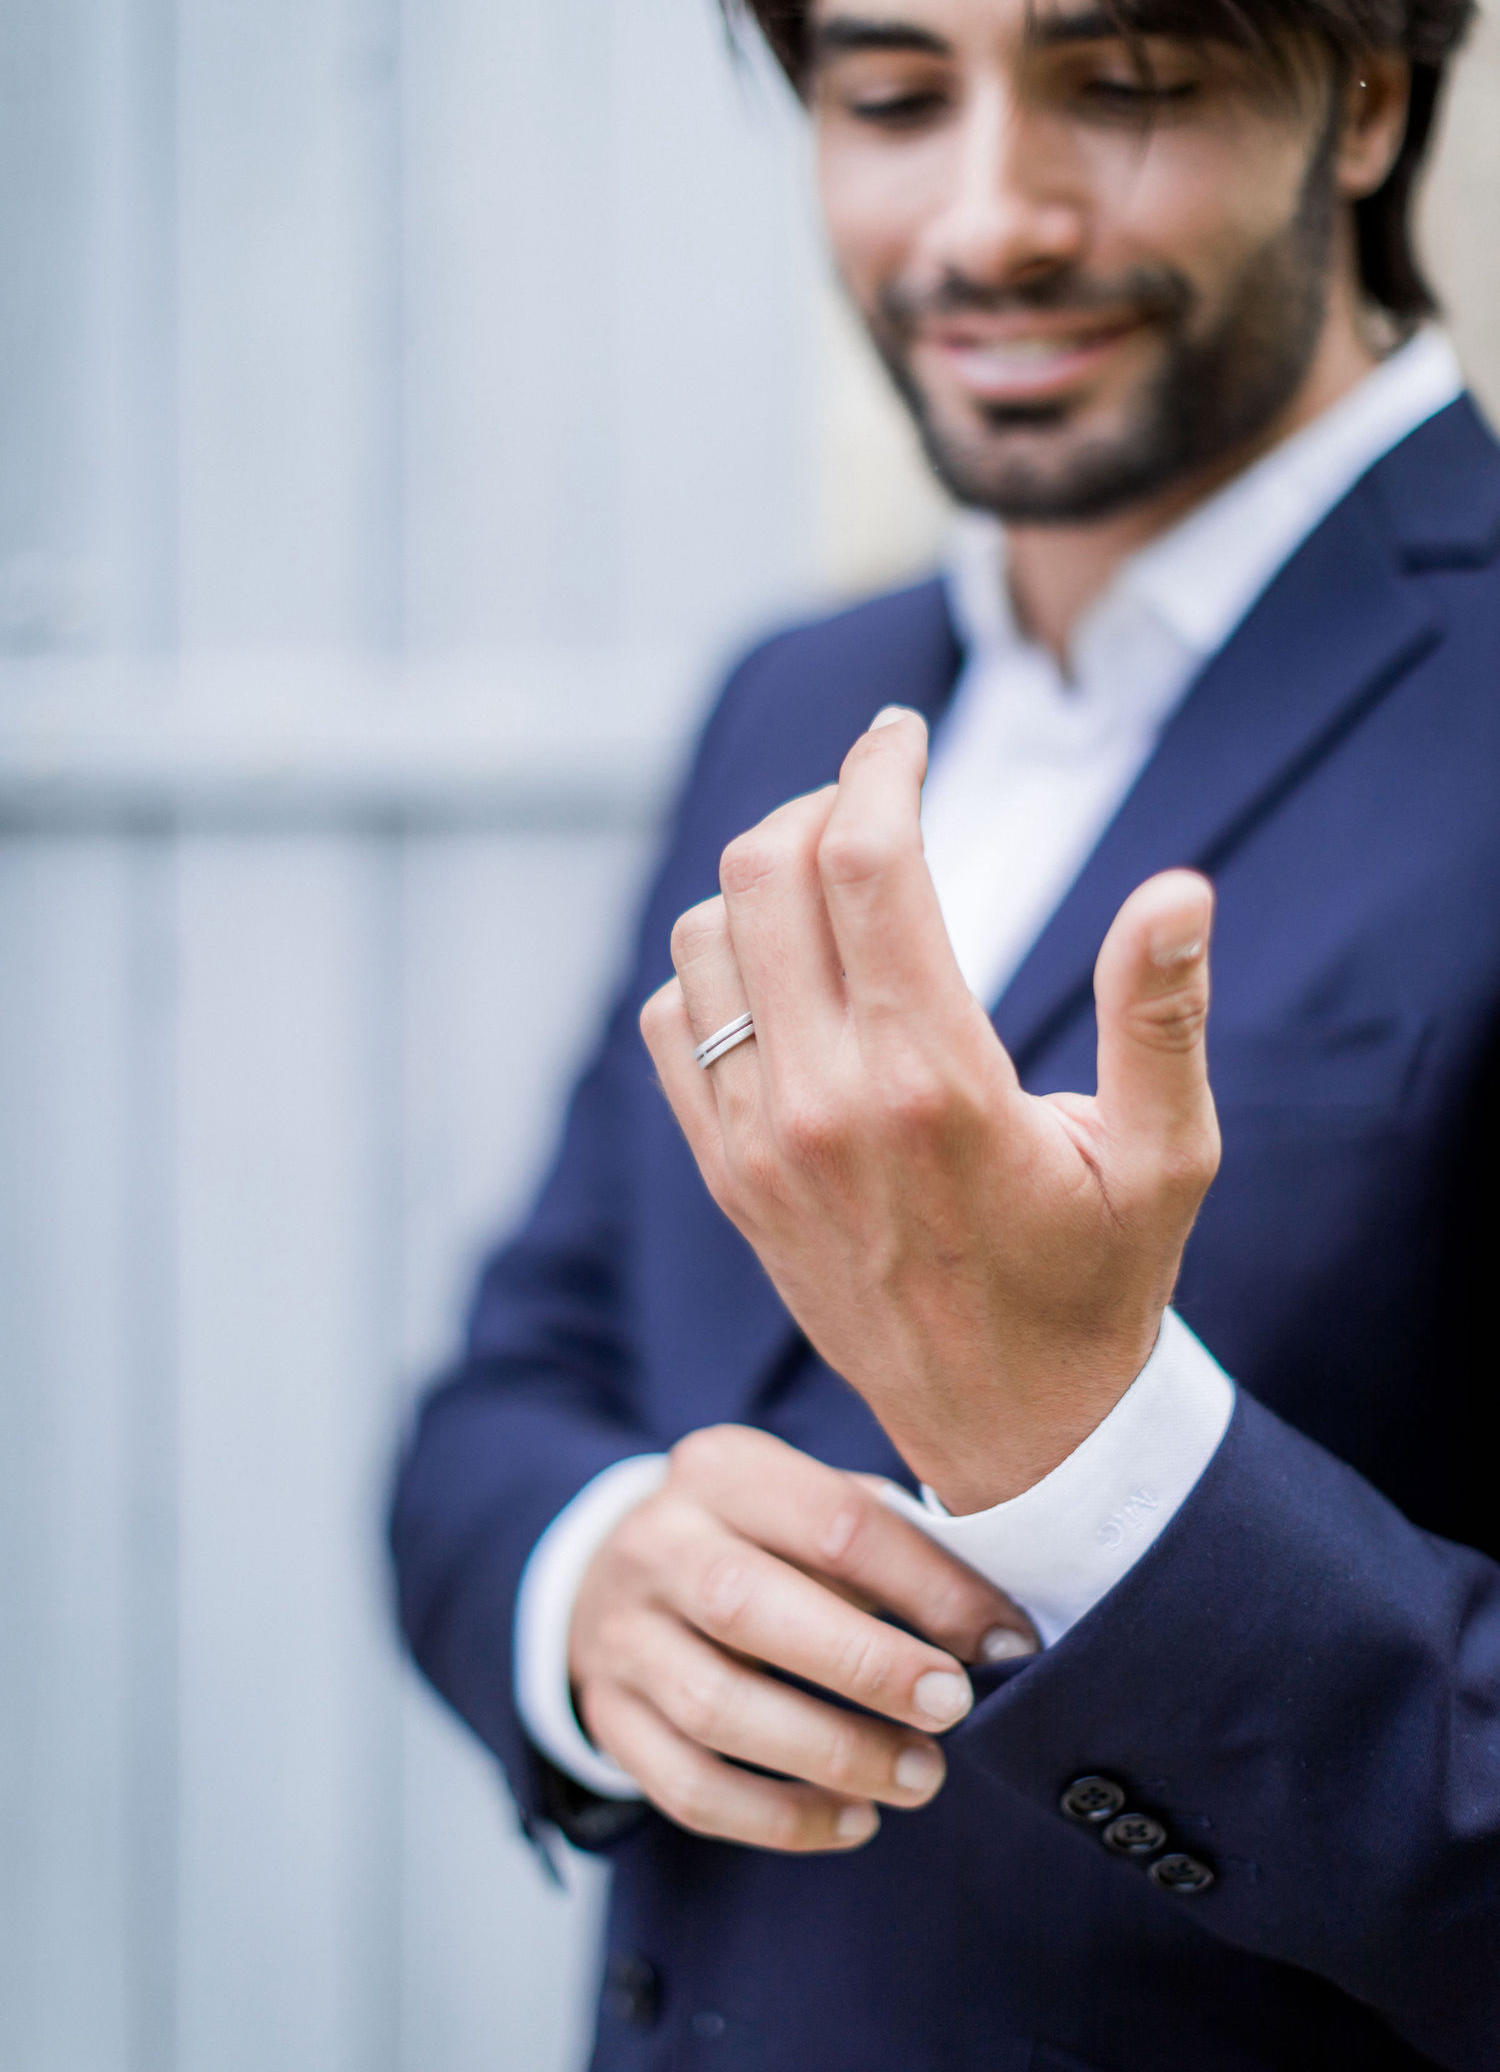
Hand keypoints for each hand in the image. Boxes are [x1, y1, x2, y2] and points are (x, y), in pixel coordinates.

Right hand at [570, 1424, 1035, 1851]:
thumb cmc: (759, 1539)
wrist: (619, 1571)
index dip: (930, 1587)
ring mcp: (623, 1636)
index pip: (833, 1522)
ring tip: (920, 1778)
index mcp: (722, 1470)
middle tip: (953, 1709)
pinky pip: (690, 1788)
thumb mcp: (810, 1501)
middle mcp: (657, 1544)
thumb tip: (995, 1624)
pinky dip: (780, 1819)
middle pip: (749, 1608)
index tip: (1006, 1640)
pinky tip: (854, 1821)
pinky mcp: (610, 1719)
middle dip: (868, 1667)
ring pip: (716, 1710)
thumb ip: (889, 1540)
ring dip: (832, 1754)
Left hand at [641, 707, 1220, 1512]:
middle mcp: (825, 1103)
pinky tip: (783, 981)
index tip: (901, 734)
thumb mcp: (1166, 1157)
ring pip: (702, 939)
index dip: (879, 767)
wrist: (1011, 1432)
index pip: (866, 861)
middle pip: (764, 874)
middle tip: (875, 803)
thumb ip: (1161, 1015)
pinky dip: (708, 971)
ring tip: (833, 886)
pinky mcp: (725, 1176)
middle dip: (817, 804)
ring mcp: (757, 1143)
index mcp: (935, 1080)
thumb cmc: (1102, 1284)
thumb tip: (1179, 888)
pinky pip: (669, 1025)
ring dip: (759, 884)